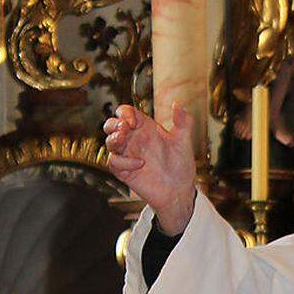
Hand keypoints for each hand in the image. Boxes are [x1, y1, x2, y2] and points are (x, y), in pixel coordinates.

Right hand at [104, 102, 196, 234]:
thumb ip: (183, 122)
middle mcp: (134, 140)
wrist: (180, 190)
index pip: (126, 113)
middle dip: (114, 124)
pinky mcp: (125, 171)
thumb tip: (177, 104)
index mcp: (145, 129)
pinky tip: (140, 163)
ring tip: (124, 140)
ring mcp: (128, 155)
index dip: (125, 113)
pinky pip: (114, 162)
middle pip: (111, 125)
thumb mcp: (184, 141)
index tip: (133, 121)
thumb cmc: (181, 165)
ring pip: (109, 142)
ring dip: (113, 139)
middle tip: (125, 129)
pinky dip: (123, 161)